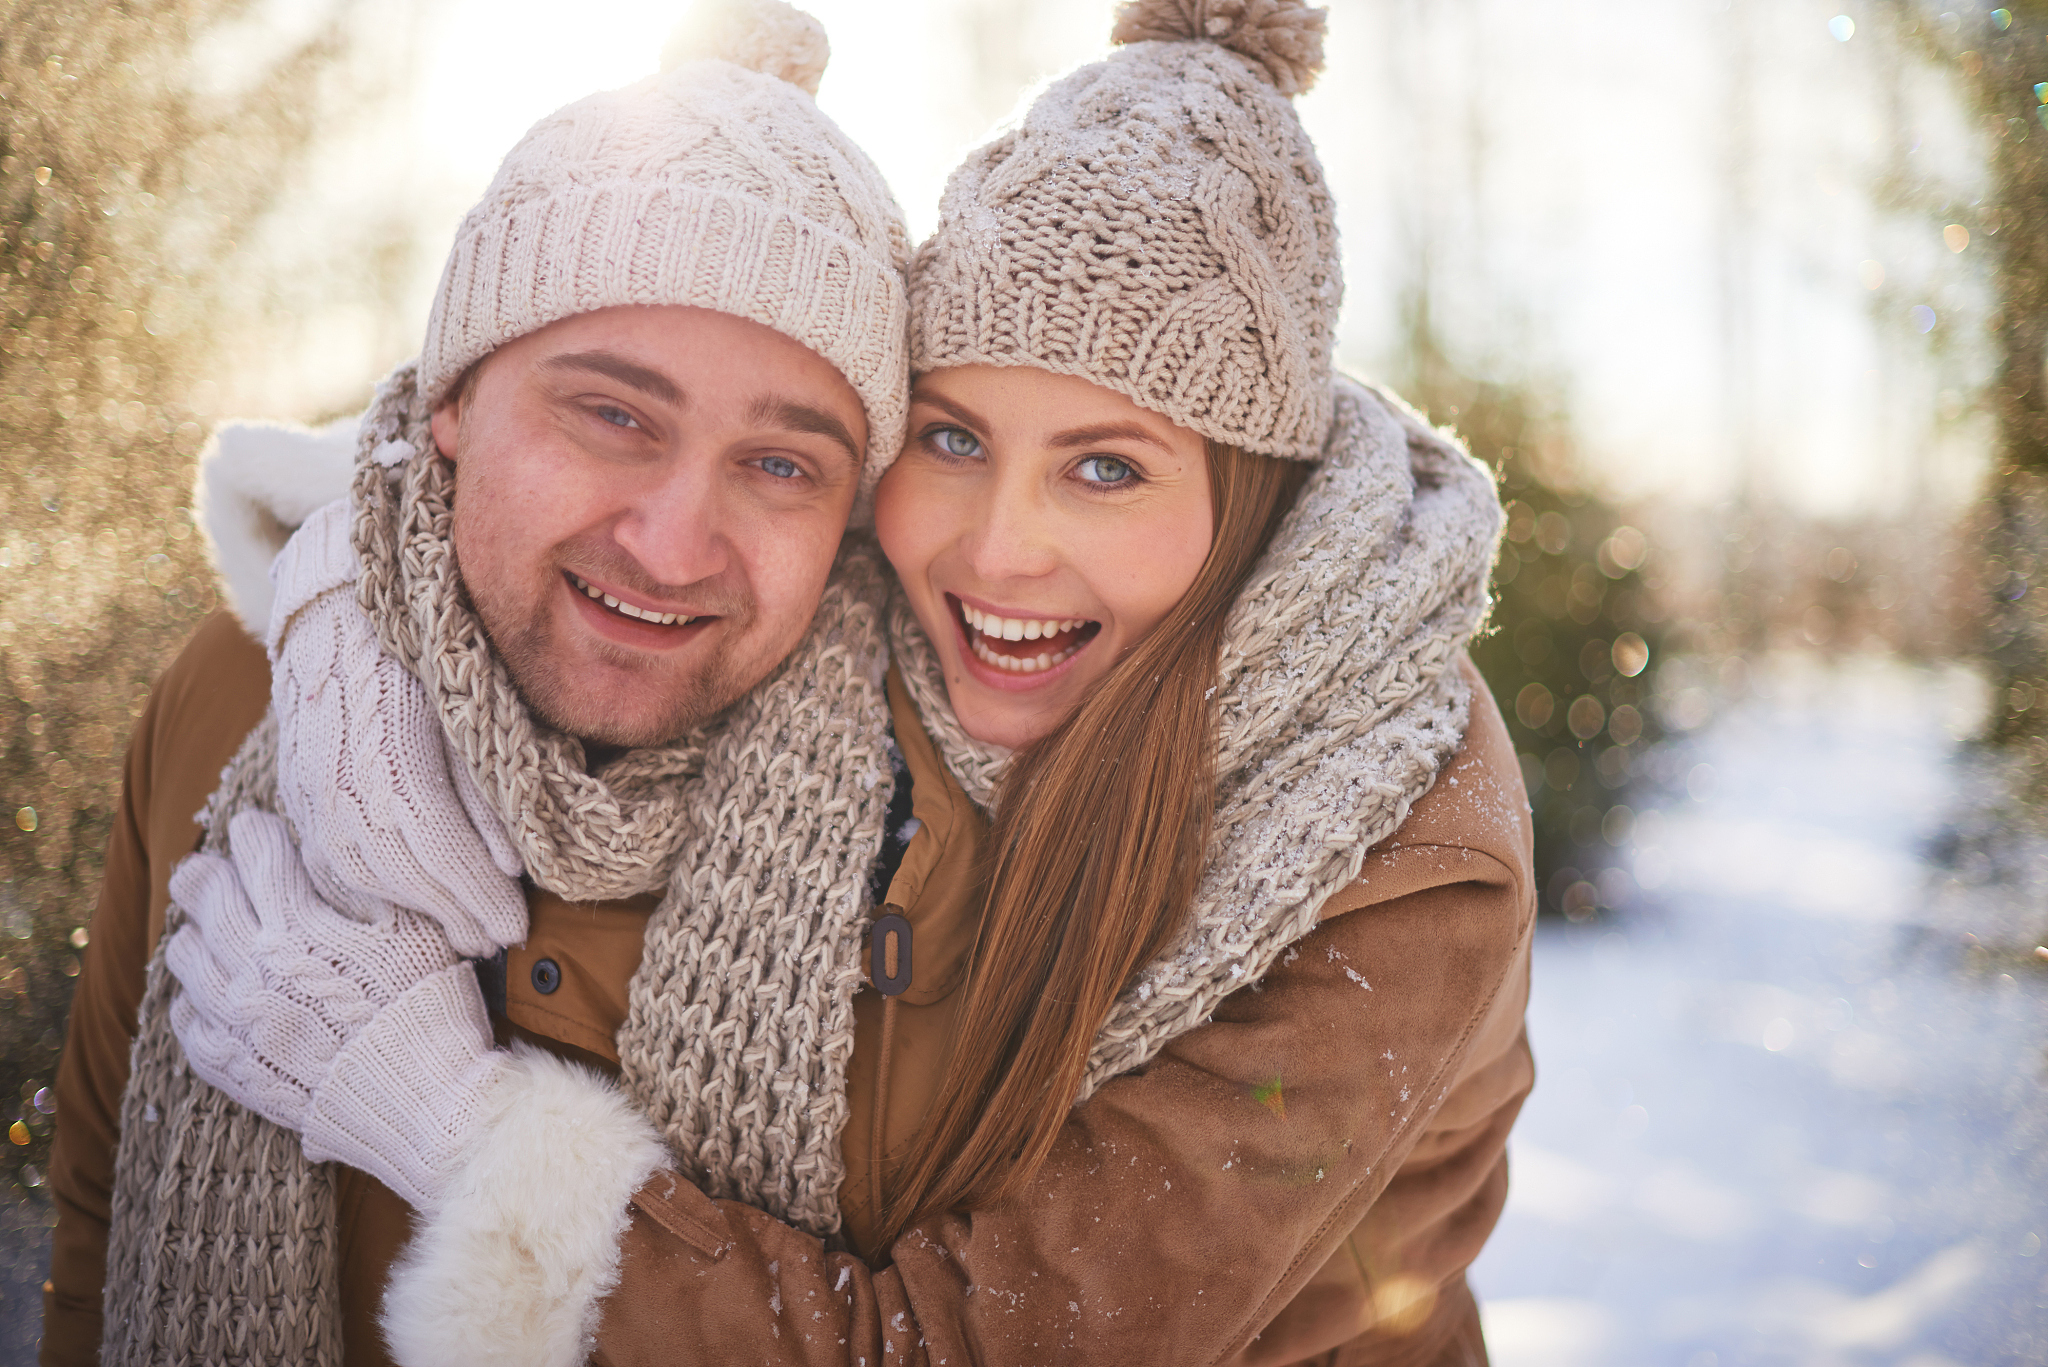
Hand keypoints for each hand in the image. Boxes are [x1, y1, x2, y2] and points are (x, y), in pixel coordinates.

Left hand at [168, 809, 509, 1207]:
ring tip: (227, 933)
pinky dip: (198, 997)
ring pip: (183, 951)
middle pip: (201, 891)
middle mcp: (253, 967)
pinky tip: (226, 992)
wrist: (423, 1099)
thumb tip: (322, 844)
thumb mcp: (414, 929)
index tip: (263, 830)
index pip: (255, 851)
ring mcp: (233, 1019)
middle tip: (229, 870)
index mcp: (299, 925)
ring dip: (202, 932)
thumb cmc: (427, 1005)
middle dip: (214, 869)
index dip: (258, 832)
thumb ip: (361, 883)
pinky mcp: (229, 1065)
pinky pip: (185, 1018)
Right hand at [270, 563, 525, 955]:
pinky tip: (406, 910)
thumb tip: (510, 867)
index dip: (481, 900)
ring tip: (461, 937)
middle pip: (406, 880)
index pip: (443, 856)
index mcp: (392, 768)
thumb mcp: (468, 715)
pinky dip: (373, 894)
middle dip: (455, 917)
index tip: (516, 930)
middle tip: (497, 946)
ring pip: (365, 880)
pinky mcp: (296, 796)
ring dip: (416, 914)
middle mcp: (343, 793)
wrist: (335, 616)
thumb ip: (486, 793)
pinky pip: (331, 863)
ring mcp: (311, 798)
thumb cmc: (420, 656)